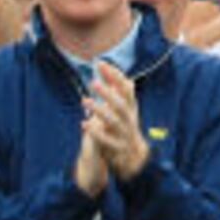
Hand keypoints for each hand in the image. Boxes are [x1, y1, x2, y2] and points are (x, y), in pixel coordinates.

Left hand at [84, 61, 151, 181]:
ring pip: (114, 121)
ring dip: (99, 110)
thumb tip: (111, 70)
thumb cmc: (126, 125)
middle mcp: (130, 118)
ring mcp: (125, 133)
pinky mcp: (118, 147)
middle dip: (108, 93)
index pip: (125, 87)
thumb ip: (118, 90)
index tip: (101, 63)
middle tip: (93, 82)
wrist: (135, 156)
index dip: (114, 75)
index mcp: (131, 106)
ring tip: (84, 101)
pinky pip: (107, 140)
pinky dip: (96, 132)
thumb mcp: (125, 107)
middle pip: (121, 104)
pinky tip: (84, 123)